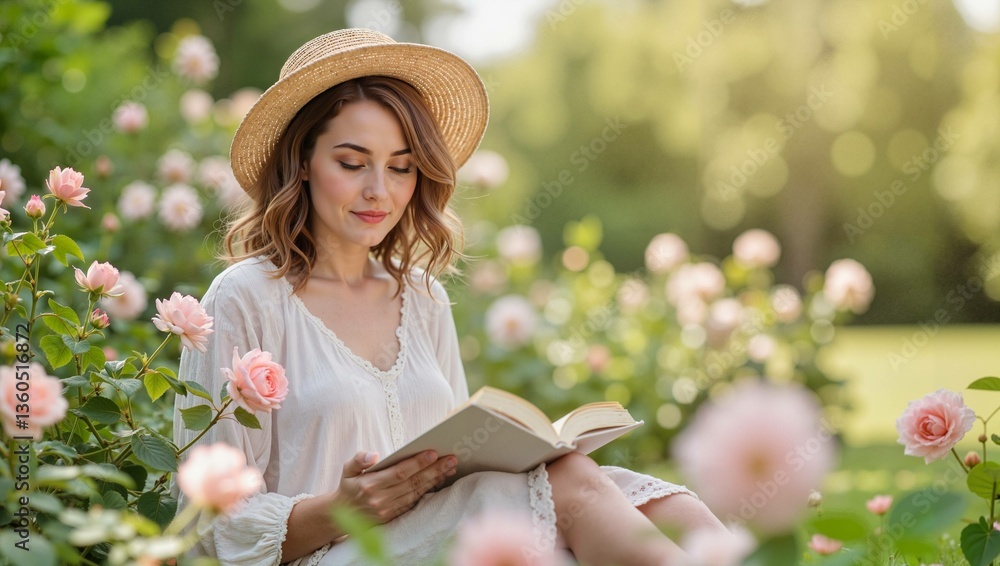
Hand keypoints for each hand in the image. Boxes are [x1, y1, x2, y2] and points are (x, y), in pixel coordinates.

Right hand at [332, 450, 456, 523]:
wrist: (341, 514)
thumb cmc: (349, 486)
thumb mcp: (347, 469)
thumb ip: (359, 459)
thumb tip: (373, 455)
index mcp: (370, 485)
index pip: (399, 472)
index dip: (417, 463)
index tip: (433, 453)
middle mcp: (381, 499)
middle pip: (413, 482)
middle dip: (434, 470)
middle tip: (451, 459)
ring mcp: (388, 510)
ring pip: (417, 492)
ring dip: (435, 480)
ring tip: (450, 468)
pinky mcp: (393, 516)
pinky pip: (414, 502)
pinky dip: (428, 491)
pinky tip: (439, 480)